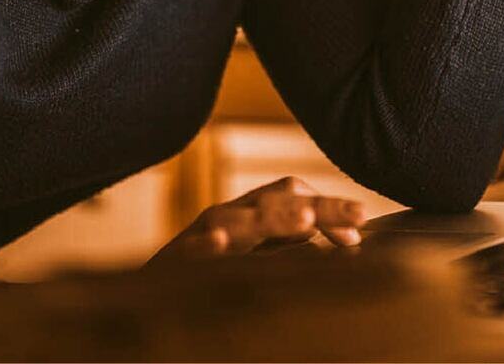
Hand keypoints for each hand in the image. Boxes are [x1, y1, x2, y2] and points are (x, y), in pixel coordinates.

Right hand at [144, 176, 366, 266]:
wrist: (141, 306)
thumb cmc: (206, 280)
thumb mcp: (254, 258)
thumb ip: (290, 245)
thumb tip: (341, 240)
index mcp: (250, 216)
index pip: (295, 196)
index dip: (329, 207)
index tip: (362, 226)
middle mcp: (227, 218)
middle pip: (280, 200)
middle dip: (321, 206)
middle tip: (359, 216)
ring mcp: (198, 239)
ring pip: (238, 218)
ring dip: (274, 216)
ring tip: (307, 220)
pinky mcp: (172, 266)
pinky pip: (188, 252)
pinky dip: (204, 245)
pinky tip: (217, 242)